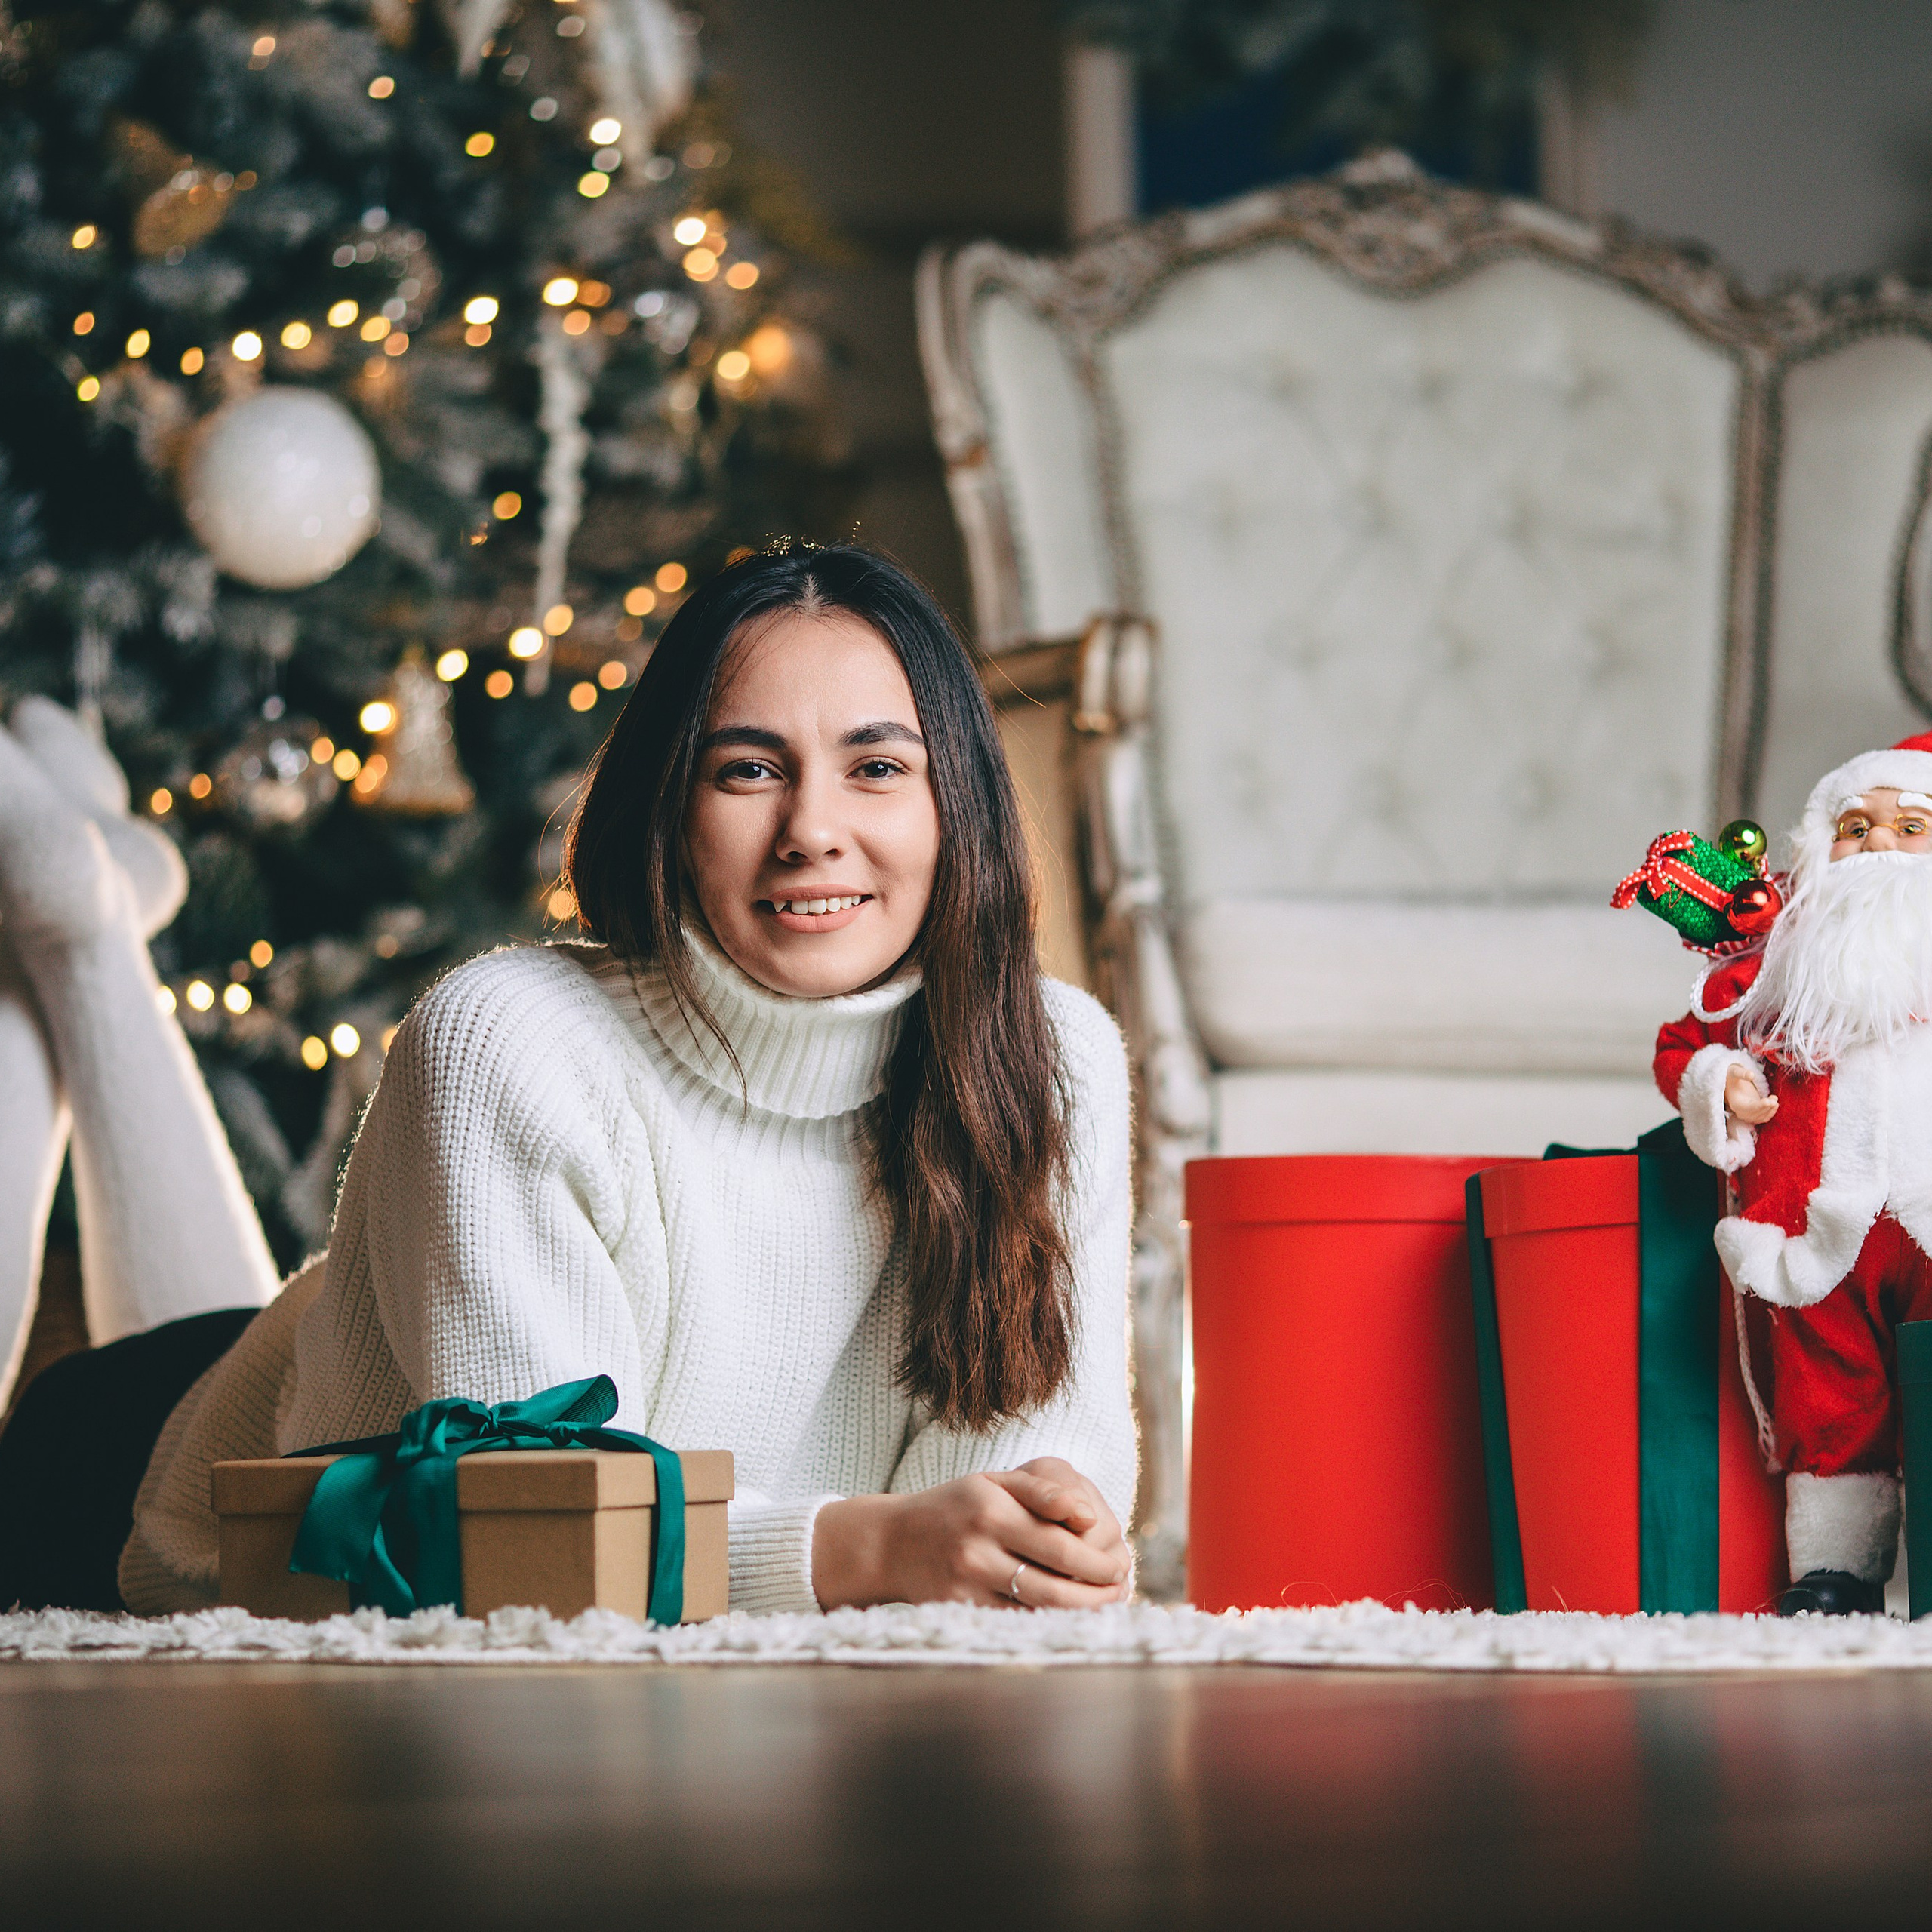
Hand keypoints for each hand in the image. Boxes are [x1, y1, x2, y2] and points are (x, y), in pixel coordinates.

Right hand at [812, 1460, 1132, 1610]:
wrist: (892, 1543)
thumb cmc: (955, 1508)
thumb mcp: (993, 1483)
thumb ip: (1040, 1491)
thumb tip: (1086, 1512)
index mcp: (991, 1509)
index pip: (1061, 1543)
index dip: (1099, 1560)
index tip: (1122, 1565)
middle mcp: (977, 1547)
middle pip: (1055, 1582)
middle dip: (1098, 1591)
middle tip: (1121, 1590)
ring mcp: (966, 1583)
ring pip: (1037, 1610)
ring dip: (1080, 1613)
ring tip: (1105, 1607)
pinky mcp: (958, 1610)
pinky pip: (1013, 1623)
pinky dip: (1046, 1624)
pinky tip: (1068, 1619)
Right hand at [1725, 1065, 1776, 1125]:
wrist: (1731, 1082)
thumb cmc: (1732, 1077)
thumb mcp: (1734, 1072)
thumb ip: (1742, 1073)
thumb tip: (1751, 1075)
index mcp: (1735, 1102)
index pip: (1748, 1108)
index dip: (1759, 1106)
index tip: (1768, 1101)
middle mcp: (1740, 1111)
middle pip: (1755, 1115)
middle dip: (1766, 1108)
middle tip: (1774, 1099)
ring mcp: (1747, 1114)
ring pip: (1761, 1118)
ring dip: (1770, 1110)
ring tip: (1774, 1099)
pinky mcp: (1754, 1114)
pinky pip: (1763, 1118)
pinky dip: (1770, 1113)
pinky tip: (1775, 1104)